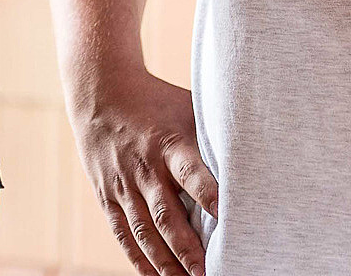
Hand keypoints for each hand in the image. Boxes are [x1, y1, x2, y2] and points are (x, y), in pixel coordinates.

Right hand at [71, 69, 217, 275]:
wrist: (100, 92)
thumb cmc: (156, 102)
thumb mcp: (186, 110)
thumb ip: (210, 140)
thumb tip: (250, 163)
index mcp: (169, 143)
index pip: (190, 172)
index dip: (207, 194)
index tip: (225, 217)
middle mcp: (145, 167)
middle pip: (165, 214)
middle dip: (187, 249)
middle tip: (208, 274)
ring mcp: (123, 184)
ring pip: (144, 231)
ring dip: (166, 263)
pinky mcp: (107, 195)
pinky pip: (123, 234)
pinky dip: (139, 260)